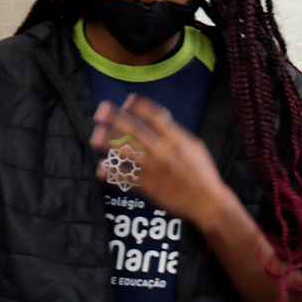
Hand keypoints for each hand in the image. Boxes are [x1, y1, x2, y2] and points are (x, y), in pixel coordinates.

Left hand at [91, 95, 232, 229]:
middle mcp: (163, 151)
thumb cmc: (201, 172)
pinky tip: (101, 168)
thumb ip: (175, 134)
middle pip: (135, 131)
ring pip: (127, 152)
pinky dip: (112, 172)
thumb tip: (159, 119)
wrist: (207, 201)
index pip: (156, 117)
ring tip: (95, 136)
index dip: (139, 107)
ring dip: (108, 143)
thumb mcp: (194, 147)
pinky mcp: (147, 186)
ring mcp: (154, 169)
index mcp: (177, 140)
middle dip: (115, 119)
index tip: (127, 100)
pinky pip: (125, 177)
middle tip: (100, 112)